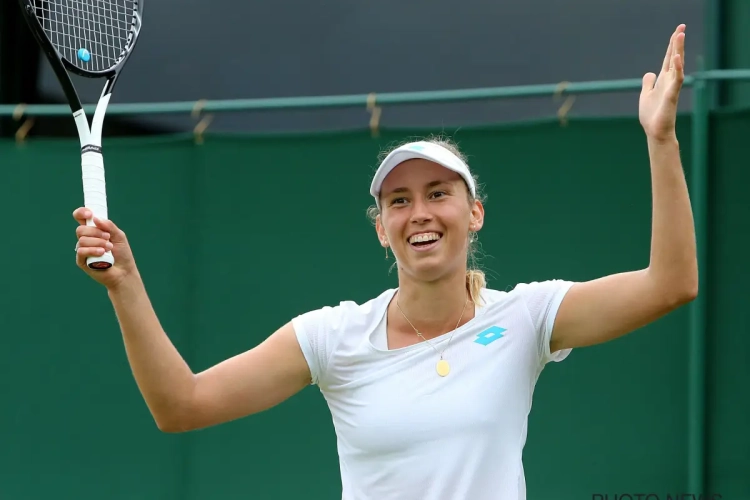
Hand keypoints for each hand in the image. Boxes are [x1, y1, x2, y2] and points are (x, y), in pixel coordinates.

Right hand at [73, 207, 136, 288]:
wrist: (124, 271)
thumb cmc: (122, 254)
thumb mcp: (119, 236)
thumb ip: (109, 226)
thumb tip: (96, 218)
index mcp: (94, 230)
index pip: (81, 218)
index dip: (81, 213)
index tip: (90, 214)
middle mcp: (86, 239)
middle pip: (81, 229)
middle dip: (95, 232)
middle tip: (108, 237)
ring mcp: (83, 250)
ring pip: (82, 240)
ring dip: (98, 242)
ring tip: (109, 248)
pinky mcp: (81, 261)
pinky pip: (81, 251)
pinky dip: (92, 250)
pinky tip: (102, 253)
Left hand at [639, 24, 685, 142]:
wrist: (655, 131)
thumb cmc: (652, 115)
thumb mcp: (645, 95)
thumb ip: (648, 83)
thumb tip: (649, 73)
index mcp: (662, 80)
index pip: (668, 58)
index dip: (672, 45)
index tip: (677, 31)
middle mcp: (669, 81)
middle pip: (674, 57)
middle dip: (677, 42)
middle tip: (682, 26)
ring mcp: (672, 87)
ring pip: (677, 65)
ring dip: (678, 50)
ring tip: (680, 35)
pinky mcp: (672, 96)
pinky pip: (676, 80)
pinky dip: (678, 69)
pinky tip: (677, 58)